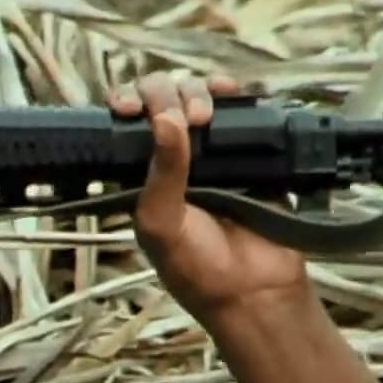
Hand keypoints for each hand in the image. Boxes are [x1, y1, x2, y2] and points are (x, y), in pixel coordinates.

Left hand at [112, 72, 309, 322]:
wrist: (255, 291)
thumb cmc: (197, 268)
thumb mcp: (162, 224)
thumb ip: (161, 173)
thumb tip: (165, 119)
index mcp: (144, 174)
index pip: (129, 122)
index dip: (127, 103)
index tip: (129, 107)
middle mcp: (176, 158)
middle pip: (164, 99)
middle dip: (167, 95)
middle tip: (182, 118)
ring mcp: (215, 151)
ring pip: (201, 96)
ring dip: (199, 90)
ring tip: (206, 114)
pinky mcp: (253, 150)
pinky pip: (244, 110)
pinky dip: (237, 93)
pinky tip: (232, 93)